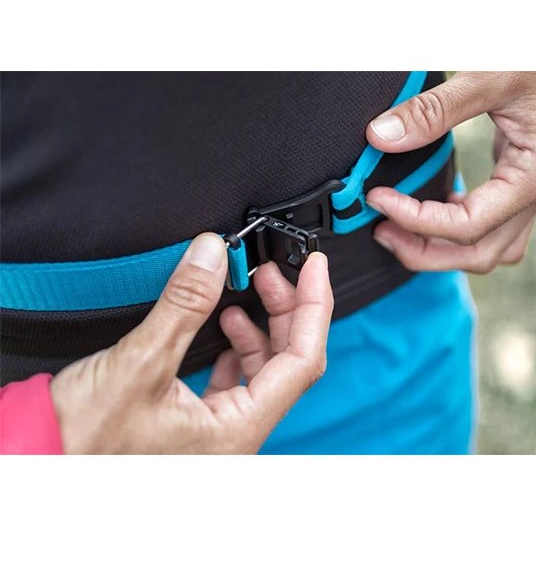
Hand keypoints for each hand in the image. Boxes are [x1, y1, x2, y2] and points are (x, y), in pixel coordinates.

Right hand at [50, 233, 332, 453]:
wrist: (44, 457)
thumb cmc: (85, 437)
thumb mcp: (141, 362)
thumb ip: (184, 304)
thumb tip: (213, 253)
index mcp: (237, 429)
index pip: (302, 361)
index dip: (314, 307)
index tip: (315, 268)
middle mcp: (237, 433)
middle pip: (289, 361)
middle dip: (287, 309)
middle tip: (274, 270)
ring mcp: (221, 427)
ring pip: (265, 367)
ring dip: (262, 323)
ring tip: (252, 287)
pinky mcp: (201, 417)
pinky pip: (238, 375)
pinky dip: (239, 342)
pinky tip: (228, 320)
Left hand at [365, 72, 535, 272]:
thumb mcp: (488, 75)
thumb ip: (433, 109)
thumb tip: (380, 137)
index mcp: (534, 174)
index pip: (466, 226)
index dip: (415, 220)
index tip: (378, 199)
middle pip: (478, 254)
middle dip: (425, 252)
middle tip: (381, 231)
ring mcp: (532, 190)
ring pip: (488, 249)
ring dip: (441, 249)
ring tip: (399, 229)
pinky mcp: (521, 181)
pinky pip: (491, 227)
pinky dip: (456, 230)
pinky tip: (430, 210)